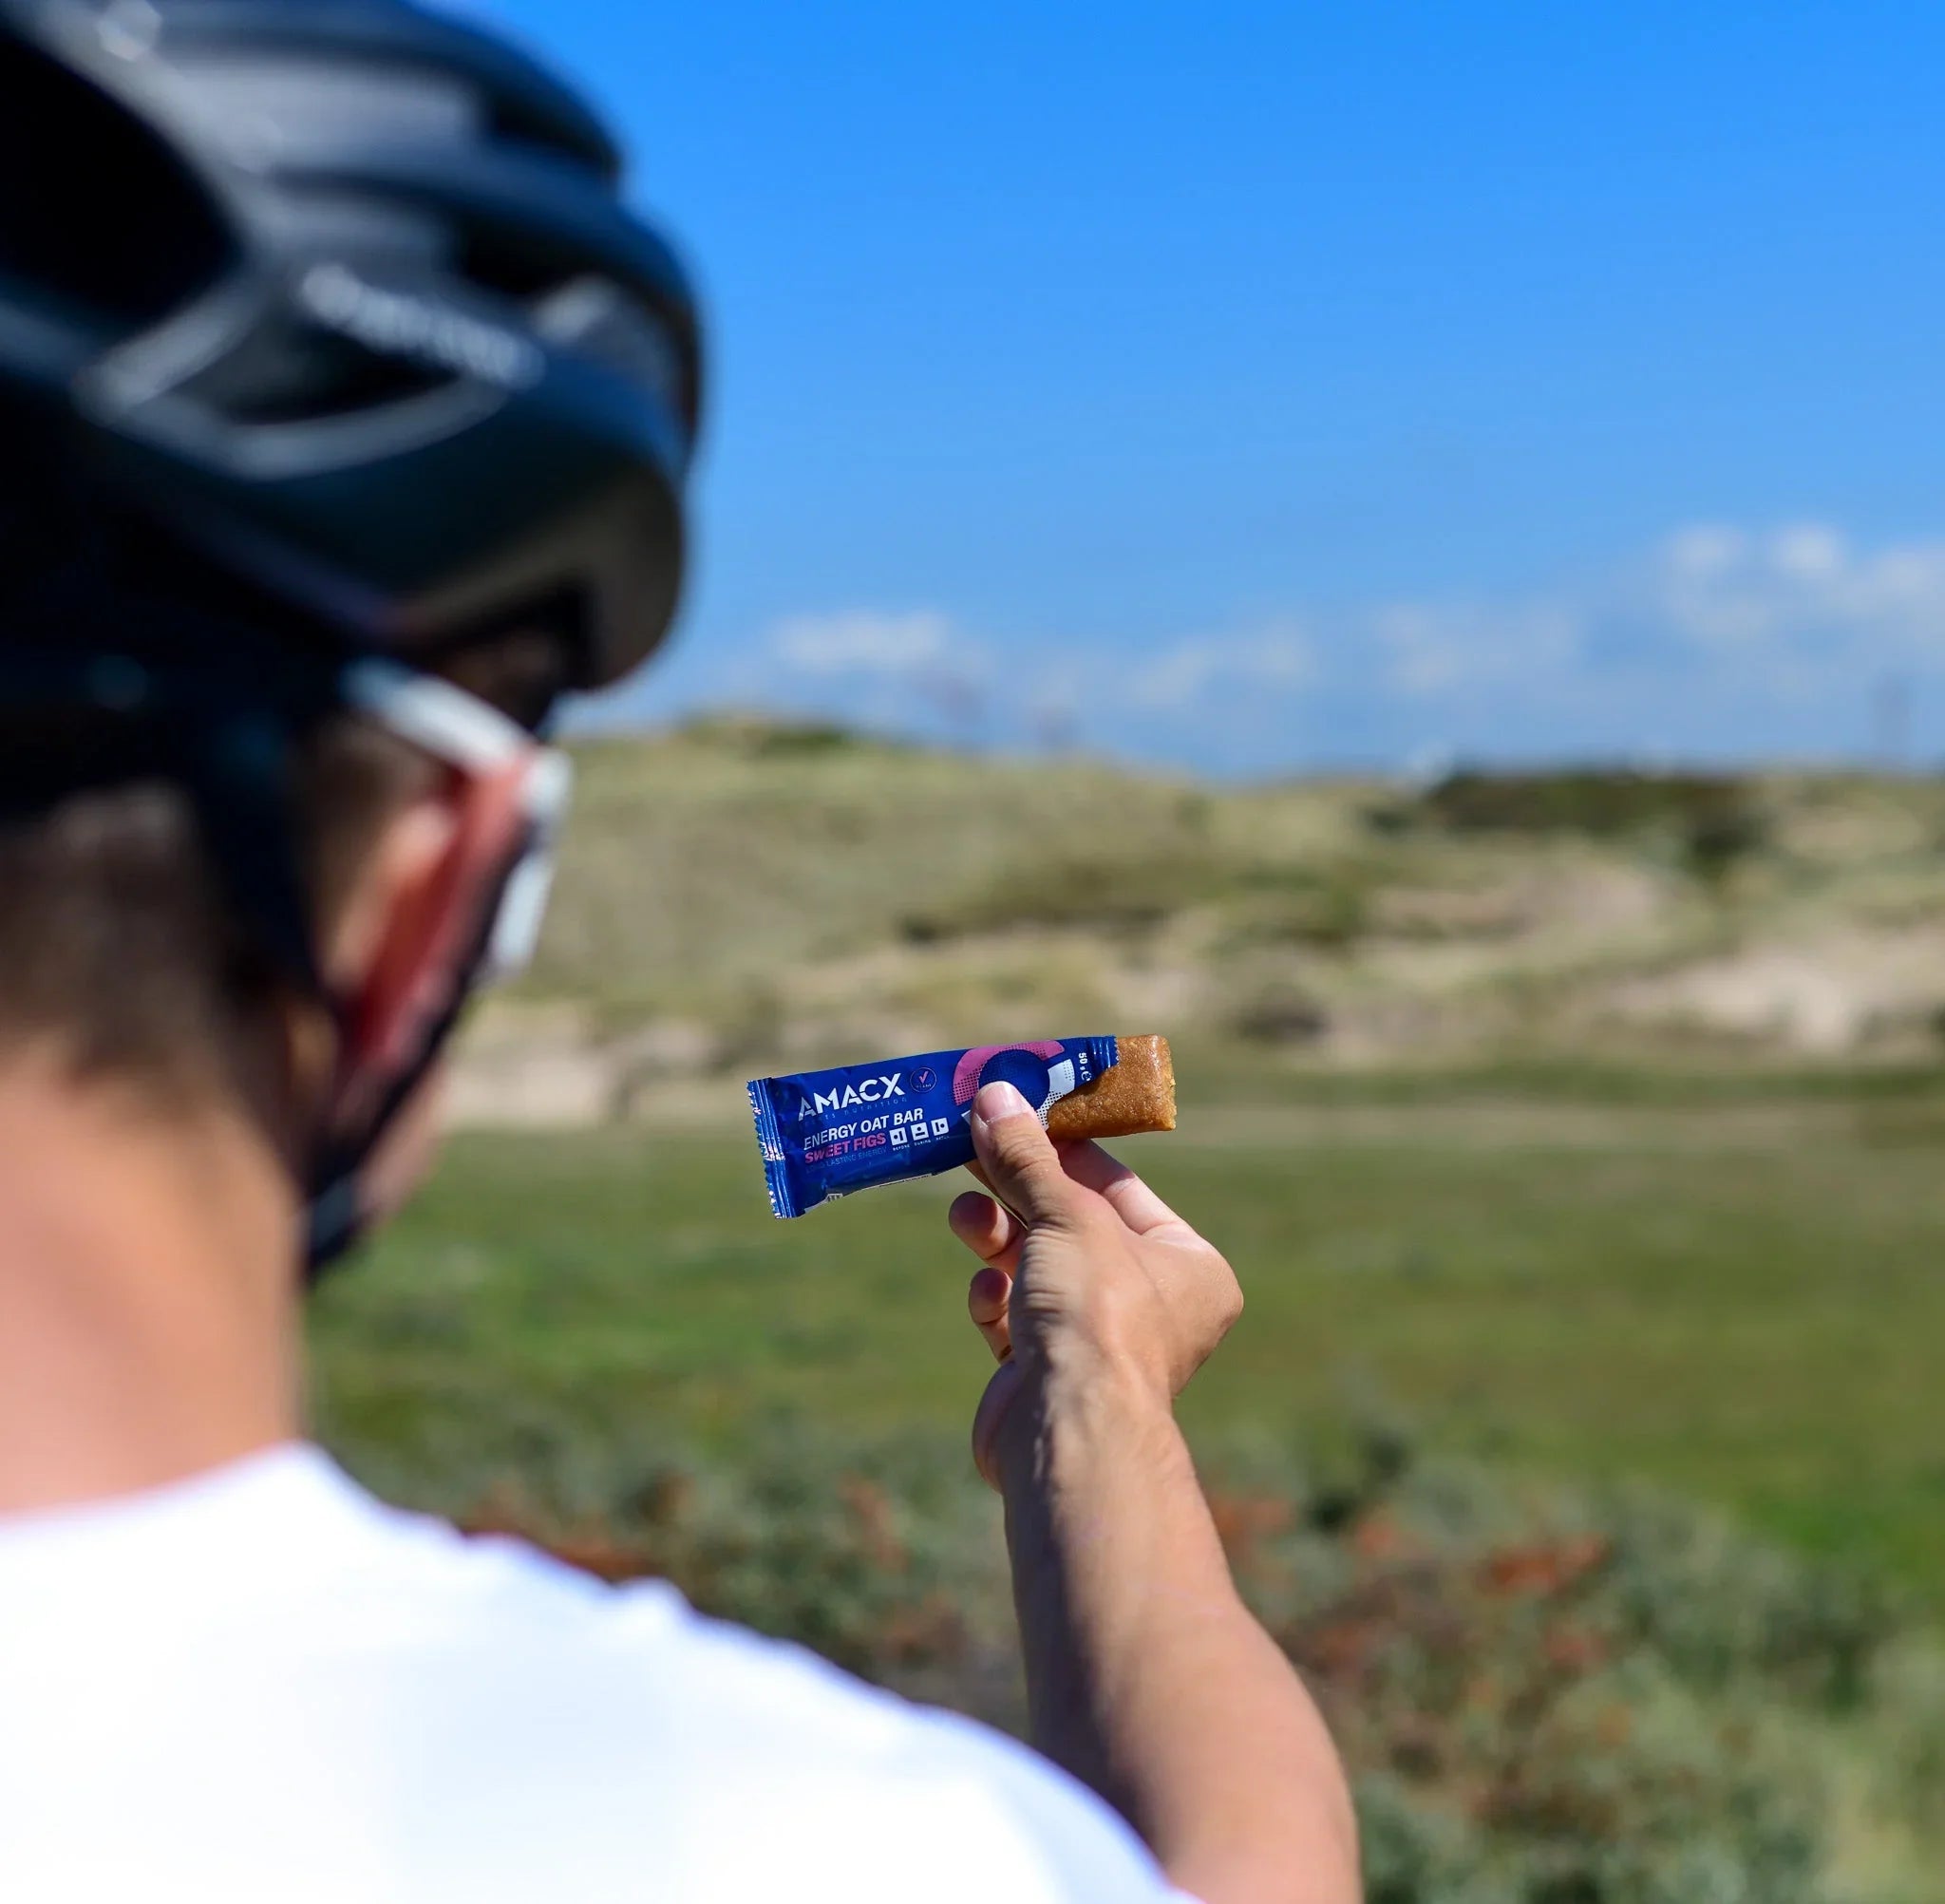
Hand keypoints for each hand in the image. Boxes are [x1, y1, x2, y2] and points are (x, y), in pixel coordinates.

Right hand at [948, 1081, 1242, 1488]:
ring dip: (997, 1237)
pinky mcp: (1045, 1372)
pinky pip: (1015, 1316)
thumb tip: (993, 1093)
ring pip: (1035, 1267)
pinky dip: (996, 1300)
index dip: (1065, 1147)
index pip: (1120, 1187)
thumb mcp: (1065, 1214)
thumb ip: (1027, 1157)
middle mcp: (1151, 1305)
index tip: (1017, 1111)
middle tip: (969, 1144)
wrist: (1069, 1430)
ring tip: (965, 1215)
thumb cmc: (1096, 1311)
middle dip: (1018, 1188)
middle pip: (1071, 1224)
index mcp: (1189, 1266)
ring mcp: (1096, 1342)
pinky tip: (987, 1296)